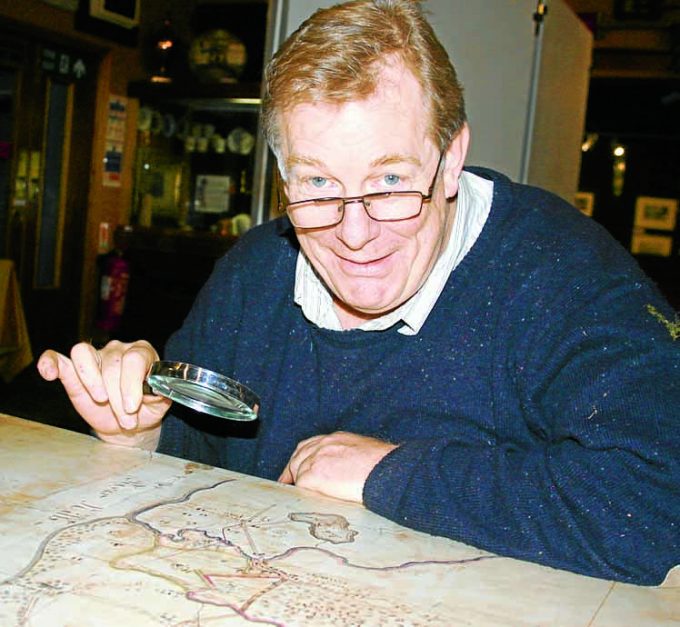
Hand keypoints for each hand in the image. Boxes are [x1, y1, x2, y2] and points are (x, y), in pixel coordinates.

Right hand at [37, 340, 171, 449]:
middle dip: (117, 397)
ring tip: (101, 400)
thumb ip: (161, 393)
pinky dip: (50, 362)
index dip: (131, 383)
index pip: (134, 359)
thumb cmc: (146, 409)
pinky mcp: (74, 371)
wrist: (129, 423)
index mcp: (143, 352)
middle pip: (112, 365)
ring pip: (85, 356)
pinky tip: (49, 373)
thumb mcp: (160, 403)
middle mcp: (119, 349)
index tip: (132, 406)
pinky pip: (58, 358)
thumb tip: (160, 388)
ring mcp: (96, 357)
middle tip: (126, 419)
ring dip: (92, 381)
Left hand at [278, 431, 397, 502]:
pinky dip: (303, 493)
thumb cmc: (384, 465)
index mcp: (336, 438)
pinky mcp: (313, 475)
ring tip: (302, 497)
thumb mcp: (364, 452)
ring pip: (298, 472)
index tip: (298, 468)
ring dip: (300, 484)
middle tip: (290, 484)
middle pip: (298, 456)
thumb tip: (347, 471)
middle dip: (294, 470)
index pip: (310, 445)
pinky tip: (308, 500)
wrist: (386, 472)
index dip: (302, 458)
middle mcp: (323, 445)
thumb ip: (348, 457)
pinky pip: (301, 486)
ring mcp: (316, 459)